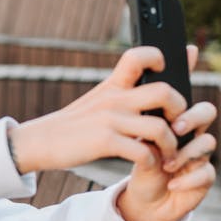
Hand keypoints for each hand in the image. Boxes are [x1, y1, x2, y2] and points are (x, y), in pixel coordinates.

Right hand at [9, 46, 211, 175]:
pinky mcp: (105, 142)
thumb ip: (125, 89)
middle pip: (165, 92)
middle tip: (178, 125)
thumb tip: (150, 76)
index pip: (140, 56)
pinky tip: (148, 164)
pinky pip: (143, 152)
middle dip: (180, 111)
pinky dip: (151, 162)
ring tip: (168, 153)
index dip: (160, 58)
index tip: (166, 72)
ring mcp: (110, 120)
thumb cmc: (75, 123)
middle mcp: (114, 98)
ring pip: (160, 127)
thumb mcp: (99, 99)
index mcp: (113, 85)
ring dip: (171, 145)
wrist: (40, 141)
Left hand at [117, 90, 216, 220]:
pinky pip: (207, 173)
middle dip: (193, 117)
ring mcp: (201, 154)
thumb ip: (143, 128)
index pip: (186, 100)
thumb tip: (143, 113)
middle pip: (207, 112)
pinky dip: (188, 180)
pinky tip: (172, 185)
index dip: (180, 99)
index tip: (163, 106)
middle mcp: (192, 134)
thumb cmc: (141, 165)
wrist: (143, 197)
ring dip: (186, 153)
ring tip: (166, 165)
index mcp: (175, 121)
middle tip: (176, 128)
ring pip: (207, 142)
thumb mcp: (137, 144)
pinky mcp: (204, 177)